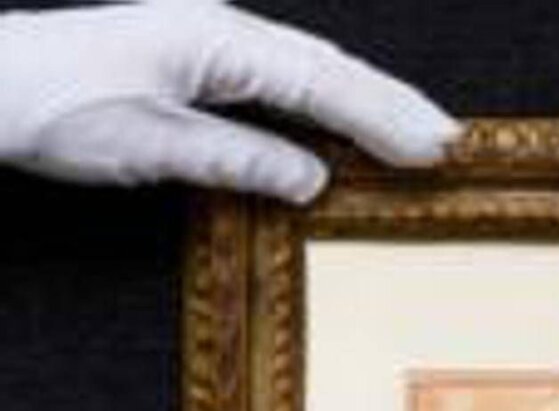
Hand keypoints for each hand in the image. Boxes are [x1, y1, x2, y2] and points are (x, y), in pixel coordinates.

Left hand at [0, 0, 460, 202]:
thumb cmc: (55, 108)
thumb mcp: (151, 146)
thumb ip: (238, 159)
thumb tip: (313, 180)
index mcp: (213, 40)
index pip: (319, 82)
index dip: (380, 116)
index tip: (430, 146)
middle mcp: (220, 29)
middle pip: (327, 66)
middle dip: (392, 105)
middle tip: (449, 139)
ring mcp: (210, 38)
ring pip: (310, 68)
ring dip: (367, 101)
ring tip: (419, 130)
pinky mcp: (198, 56)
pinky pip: (282, 79)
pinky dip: (326, 103)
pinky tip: (350, 123)